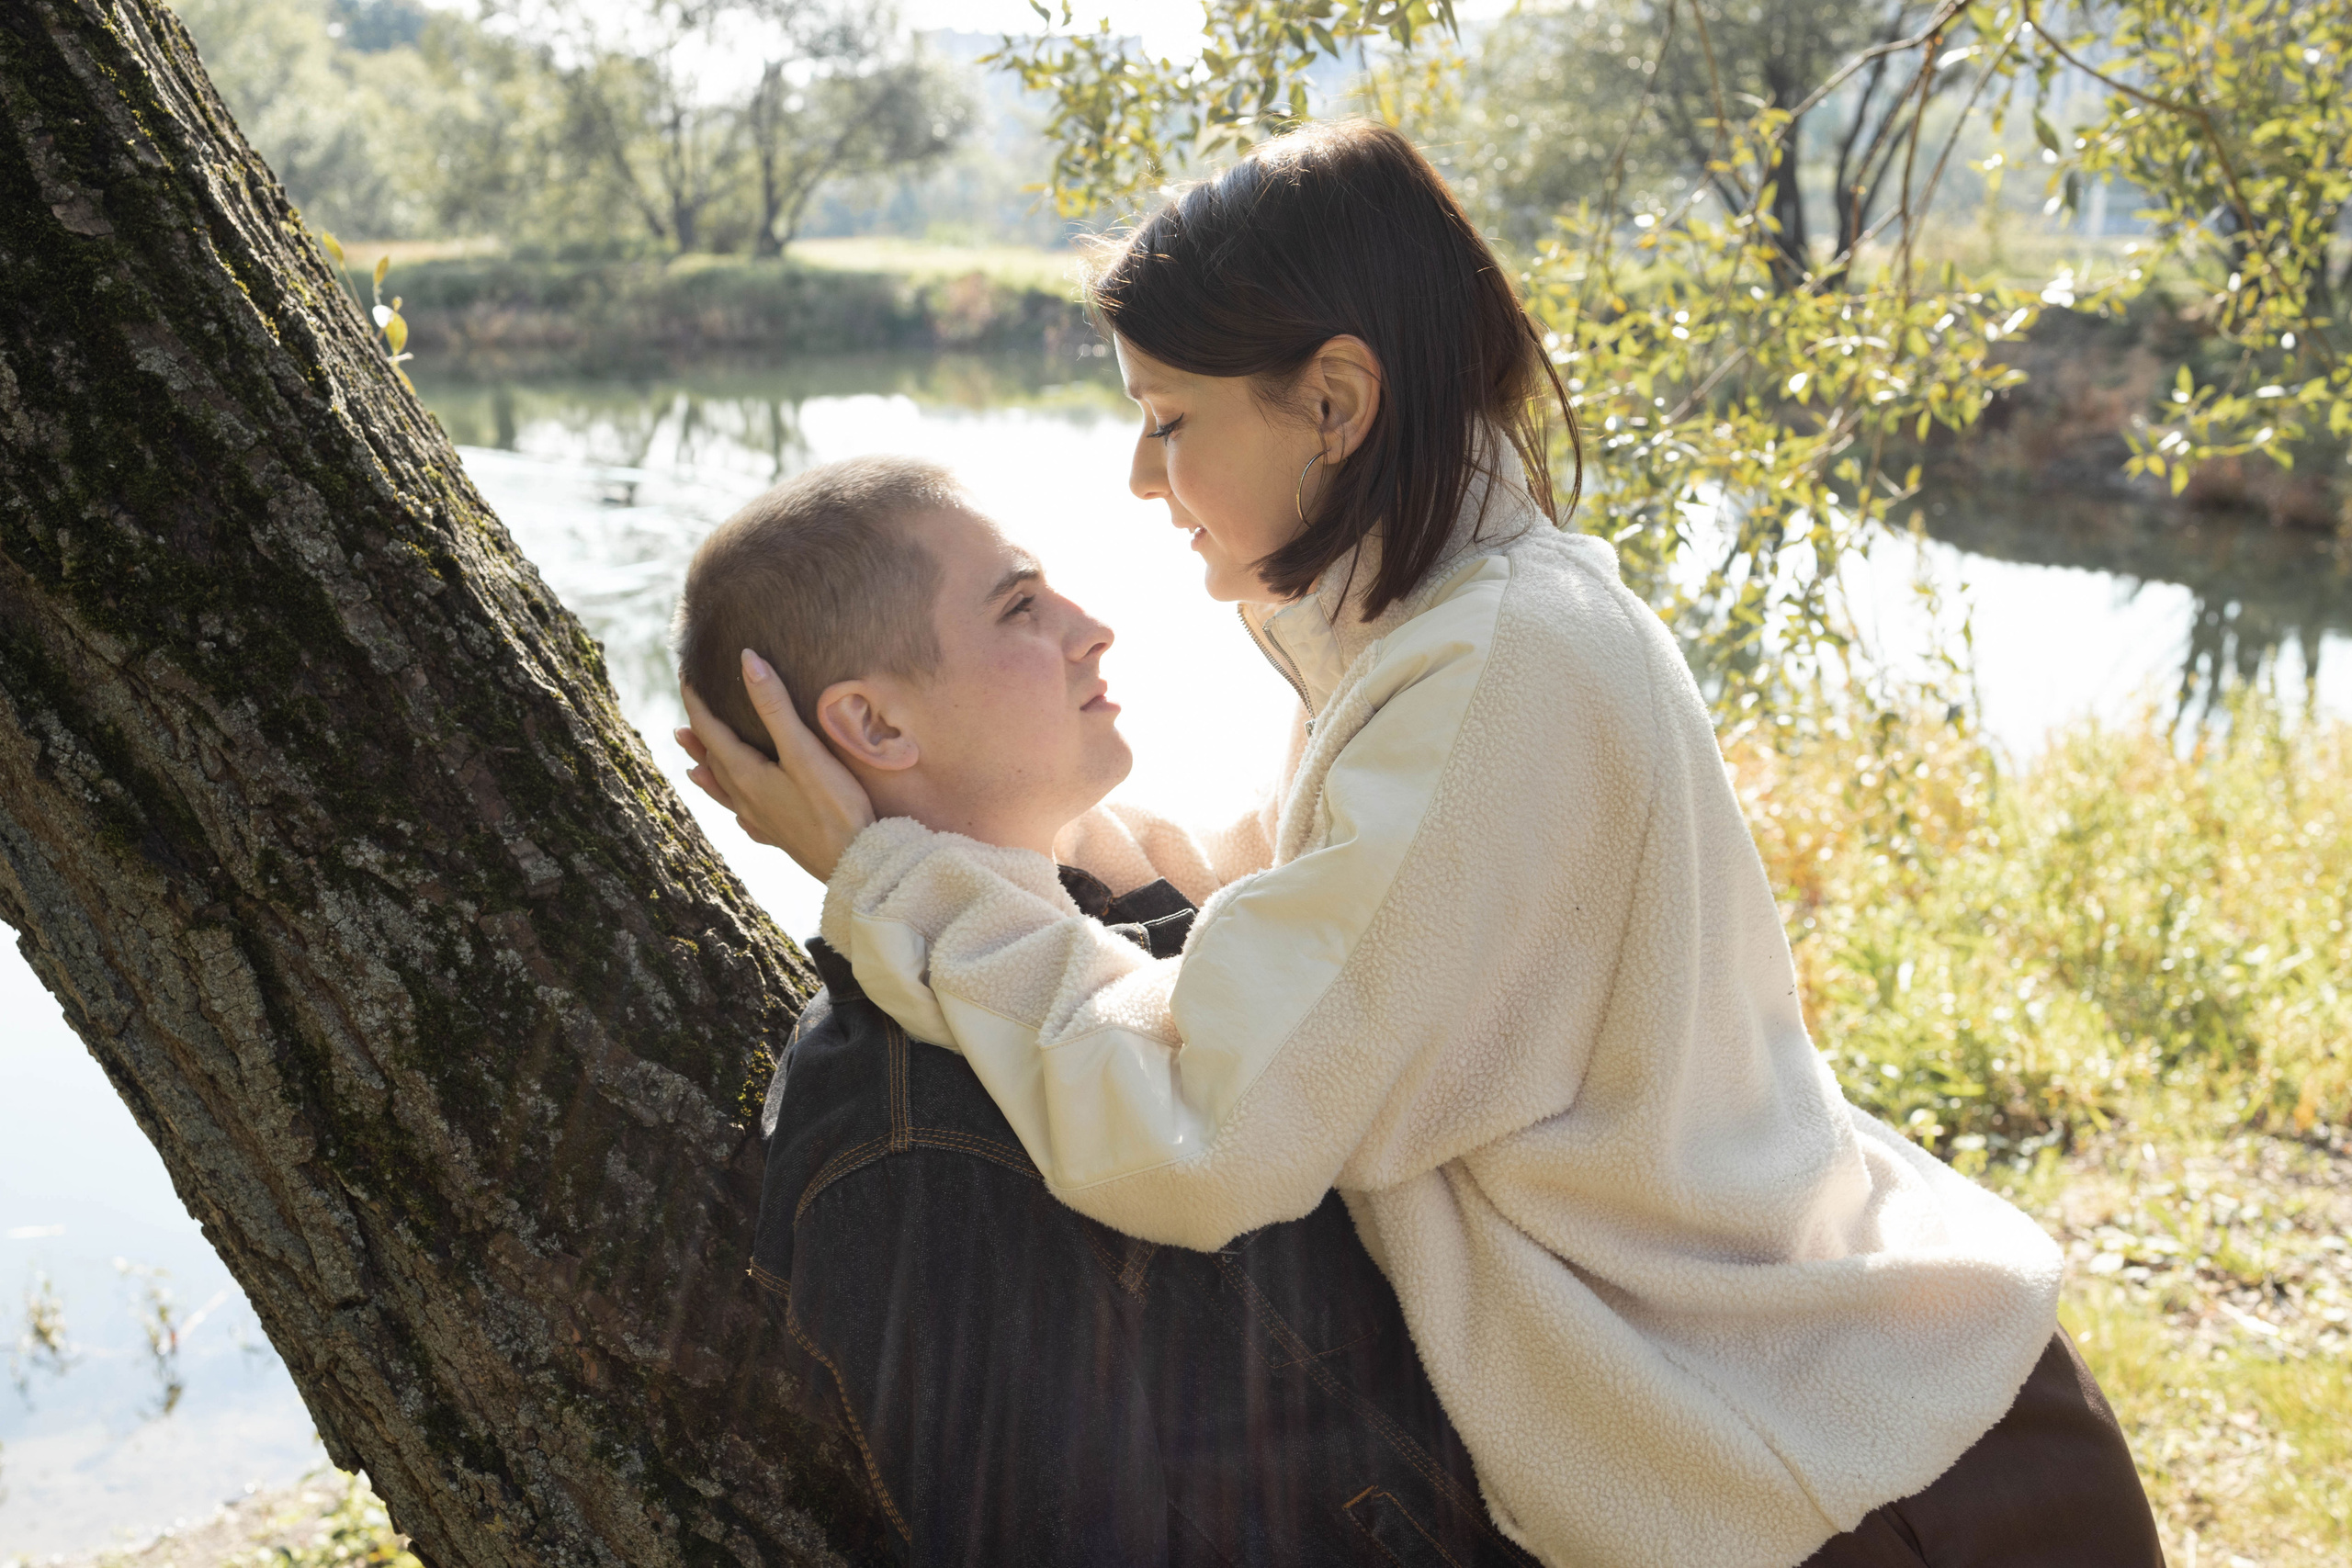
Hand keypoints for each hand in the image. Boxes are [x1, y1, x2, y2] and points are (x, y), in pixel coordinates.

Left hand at [676, 651, 875, 881]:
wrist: (854, 864)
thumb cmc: (833, 806)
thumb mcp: (803, 751)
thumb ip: (775, 707)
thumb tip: (747, 661)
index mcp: (745, 774)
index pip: (710, 730)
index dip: (696, 701)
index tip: (685, 677)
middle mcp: (745, 798)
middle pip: (713, 760)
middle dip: (700, 735)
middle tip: (685, 719)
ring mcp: (761, 820)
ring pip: (724, 791)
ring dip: (708, 773)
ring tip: (692, 767)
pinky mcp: (780, 836)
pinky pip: (746, 819)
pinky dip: (735, 808)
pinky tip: (740, 816)